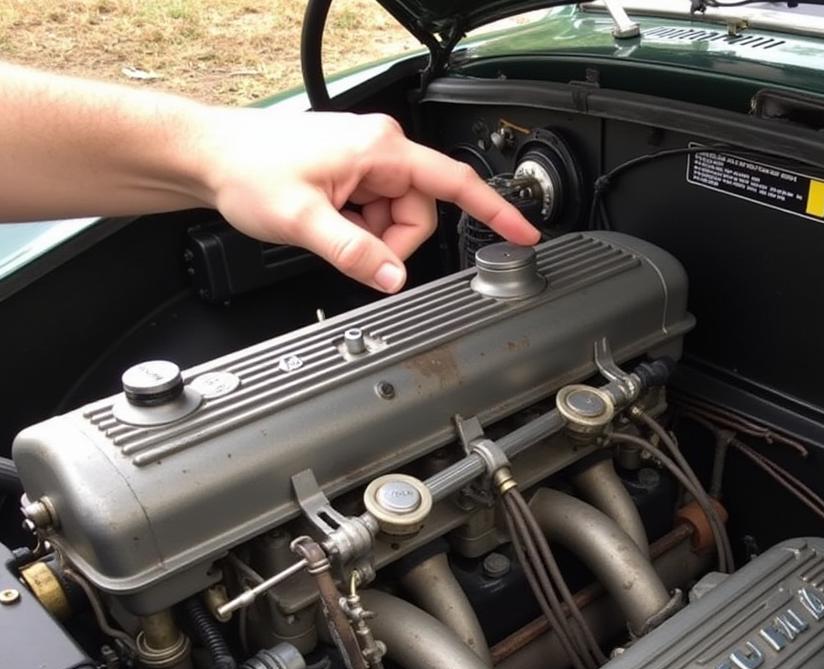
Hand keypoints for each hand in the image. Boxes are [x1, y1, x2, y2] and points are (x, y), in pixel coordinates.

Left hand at [202, 109, 539, 292]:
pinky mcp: (357, 177)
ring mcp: (369, 164)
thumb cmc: (251, 170)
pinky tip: (331, 223)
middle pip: (420, 215)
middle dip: (392, 242)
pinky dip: (360, 231)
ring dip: (372, 238)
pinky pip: (378, 217)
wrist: (216, 157)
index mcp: (381, 150)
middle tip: (349, 244)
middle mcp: (382, 151)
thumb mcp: (303, 220)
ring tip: (331, 228)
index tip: (523, 231)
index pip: (454, 183)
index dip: (494, 211)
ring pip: (399, 221)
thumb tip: (393, 278)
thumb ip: (354, 253)